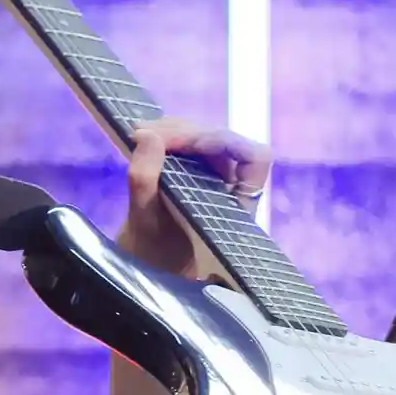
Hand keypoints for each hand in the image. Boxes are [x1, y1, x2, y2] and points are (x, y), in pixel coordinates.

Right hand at [118, 120, 271, 277]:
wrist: (148, 263)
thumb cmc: (154, 255)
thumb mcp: (144, 224)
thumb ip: (145, 183)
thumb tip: (148, 136)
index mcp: (237, 207)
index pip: (256, 158)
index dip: (227, 142)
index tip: (191, 143)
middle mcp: (232, 186)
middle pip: (222, 141)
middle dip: (186, 132)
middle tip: (145, 134)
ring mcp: (216, 177)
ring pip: (204, 138)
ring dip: (173, 130)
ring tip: (139, 135)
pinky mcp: (196, 171)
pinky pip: (189, 145)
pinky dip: (167, 136)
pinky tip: (143, 138)